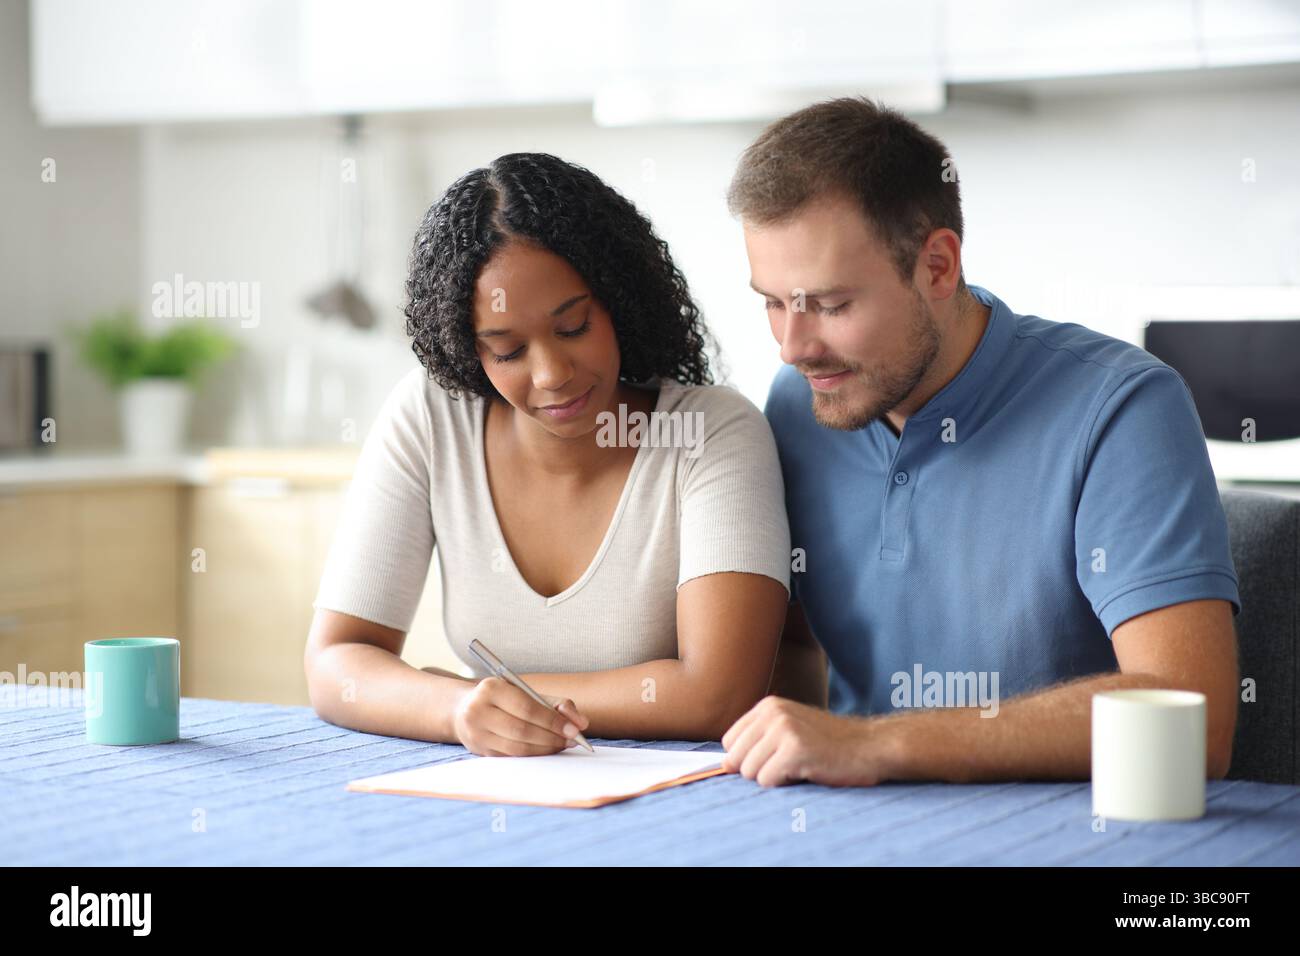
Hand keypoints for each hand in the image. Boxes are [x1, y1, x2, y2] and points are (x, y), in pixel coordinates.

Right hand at [451, 676, 589, 756]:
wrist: (464, 709)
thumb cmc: (504, 699)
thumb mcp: (527, 692)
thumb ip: (558, 704)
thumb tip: (582, 723)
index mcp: (491, 689)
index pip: (527, 708)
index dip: (552, 721)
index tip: (574, 730)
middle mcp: (478, 711)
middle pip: (522, 731)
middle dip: (551, 738)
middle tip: (572, 740)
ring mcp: (476, 733)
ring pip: (517, 748)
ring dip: (544, 749)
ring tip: (562, 745)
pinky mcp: (479, 751)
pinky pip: (511, 757)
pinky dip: (533, 755)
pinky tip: (546, 750)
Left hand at [720, 695, 895, 786]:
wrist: (871, 746)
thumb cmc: (829, 744)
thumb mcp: (790, 730)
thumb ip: (757, 742)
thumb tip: (723, 765)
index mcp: (768, 705)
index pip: (729, 741)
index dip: (747, 757)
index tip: (773, 758)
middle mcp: (772, 713)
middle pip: (735, 758)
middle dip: (757, 769)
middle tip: (788, 765)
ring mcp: (783, 730)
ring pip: (749, 771)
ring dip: (772, 777)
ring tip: (799, 766)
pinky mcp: (795, 750)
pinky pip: (766, 780)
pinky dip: (784, 784)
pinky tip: (806, 771)